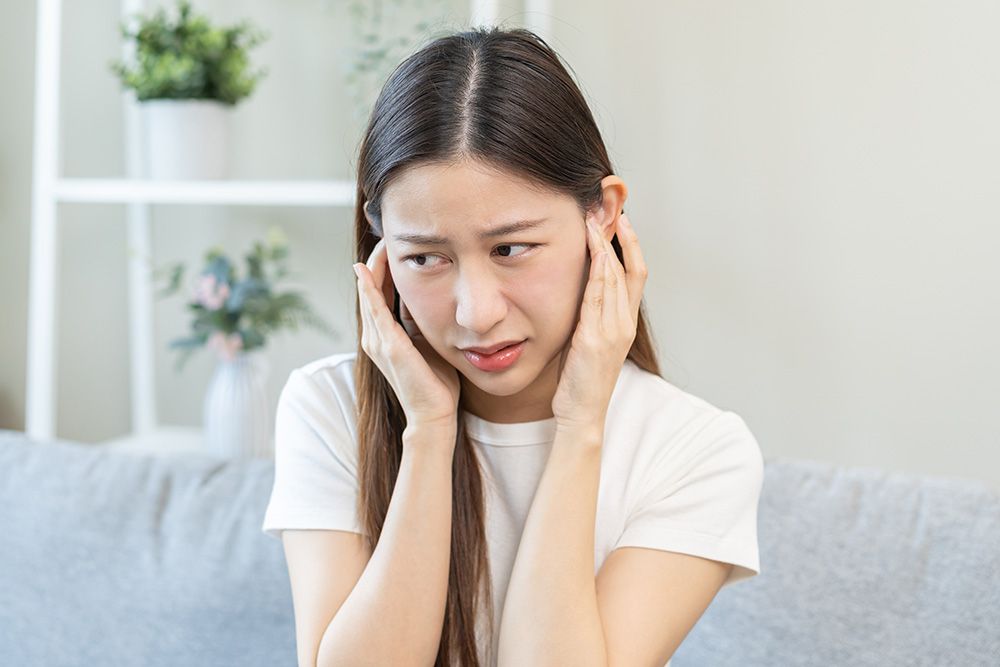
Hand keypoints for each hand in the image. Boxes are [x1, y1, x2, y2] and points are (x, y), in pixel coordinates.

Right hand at [353, 238, 460, 430]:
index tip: (395, 243)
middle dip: (377, 260)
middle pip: (371, 288)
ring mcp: (378, 342)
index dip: (384, 267)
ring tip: (380, 241)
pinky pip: (374, 311)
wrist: (434, 415)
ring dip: (373, 267)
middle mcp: (375, 337)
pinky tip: (365, 270)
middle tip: (385, 232)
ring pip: (370, 295)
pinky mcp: (388, 346)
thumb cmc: (436, 382)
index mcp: (385, 335)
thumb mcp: (429, 341)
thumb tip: (428, 292)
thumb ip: (421, 320)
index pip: (380, 292)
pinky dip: (369, 289)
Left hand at [551, 212, 647, 433]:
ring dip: (604, 246)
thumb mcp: (588, 342)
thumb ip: (590, 316)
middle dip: (619, 237)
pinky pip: (599, 297)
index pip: (635, 275)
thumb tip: (578, 289)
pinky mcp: (596, 339)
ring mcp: (613, 331)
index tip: (622, 220)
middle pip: (629, 269)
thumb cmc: (580, 380)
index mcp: (625, 324)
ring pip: (615, 278)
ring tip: (594, 219)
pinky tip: (592, 251)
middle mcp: (624, 324)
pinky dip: (597, 271)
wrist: (582, 414)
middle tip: (607, 208)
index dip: (631, 246)